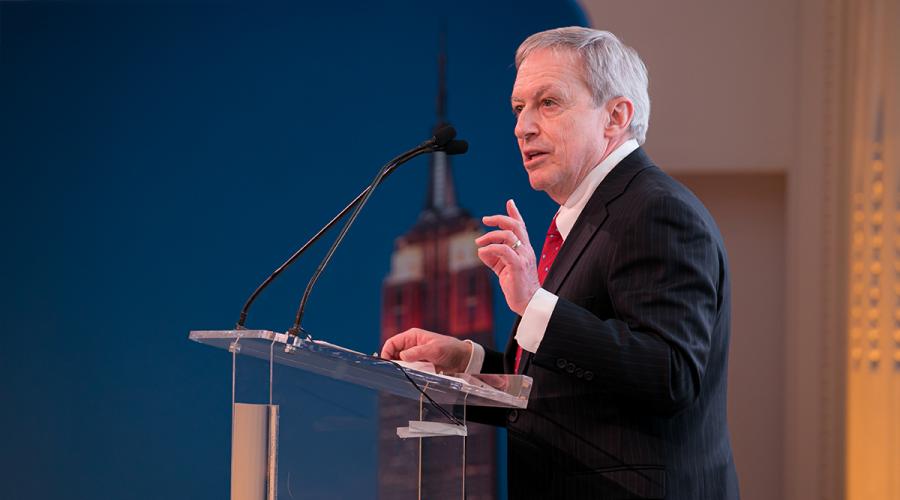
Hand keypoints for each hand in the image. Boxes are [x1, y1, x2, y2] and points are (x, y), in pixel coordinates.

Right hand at [380, 328, 472, 373]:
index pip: (392, 343)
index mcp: (412, 336)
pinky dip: (409, 373)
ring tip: (407, 374)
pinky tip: (412, 376)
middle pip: (394, 354)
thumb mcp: (434, 349)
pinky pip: (409, 369)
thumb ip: (417, 352)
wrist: (463, 359)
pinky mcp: (419, 364)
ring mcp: (415, 355)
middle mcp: (411, 345)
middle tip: (397, 371)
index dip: (386, 352)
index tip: (386, 363)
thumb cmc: (450, 349)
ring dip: (402, 369)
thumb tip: (402, 357)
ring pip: (401, 363)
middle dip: (394, 362)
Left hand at [476, 199, 540, 315]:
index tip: (509, 202)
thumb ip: (492, 257)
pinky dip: (491, 248)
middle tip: (485, 219)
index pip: (521, 227)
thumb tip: (480, 249)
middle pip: (516, 226)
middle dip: (500, 218)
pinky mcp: (518, 266)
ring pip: (509, 236)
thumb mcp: (501, 268)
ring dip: (490, 236)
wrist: (527, 303)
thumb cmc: (516, 286)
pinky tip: (482, 252)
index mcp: (524, 249)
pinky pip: (504, 250)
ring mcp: (524, 257)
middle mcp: (526, 250)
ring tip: (479, 242)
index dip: (515, 213)